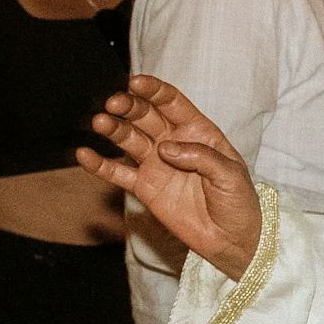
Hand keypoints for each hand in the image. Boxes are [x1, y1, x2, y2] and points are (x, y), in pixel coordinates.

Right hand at [79, 77, 263, 275]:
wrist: (233, 240)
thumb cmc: (239, 203)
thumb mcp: (231, 175)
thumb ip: (202, 157)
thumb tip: (165, 148)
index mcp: (198, 131)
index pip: (172, 103)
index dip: (154, 91)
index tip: (136, 82)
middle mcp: (173, 142)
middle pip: (146, 116)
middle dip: (129, 107)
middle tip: (114, 103)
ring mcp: (156, 164)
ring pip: (129, 139)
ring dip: (114, 129)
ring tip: (100, 122)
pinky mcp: (144, 187)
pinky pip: (118, 173)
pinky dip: (100, 165)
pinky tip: (84, 155)